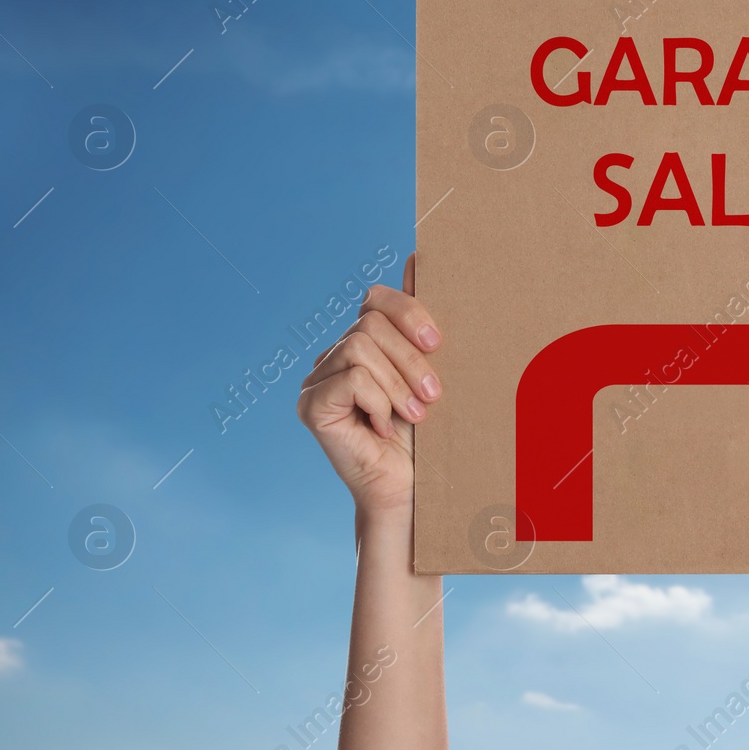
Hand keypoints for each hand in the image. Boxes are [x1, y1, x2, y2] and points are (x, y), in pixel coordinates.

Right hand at [297, 255, 441, 520]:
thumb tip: (418, 256)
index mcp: (362, 344)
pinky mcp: (310, 406)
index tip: (438, 344)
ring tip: (415, 416)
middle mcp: (333, 356)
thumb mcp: (433, 371)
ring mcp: (317, 380)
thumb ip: (421, 322)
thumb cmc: (428, 437)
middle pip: (369, 321)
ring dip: (398, 384)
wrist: (413, 493)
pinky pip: (350, 377)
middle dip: (411, 359)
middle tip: (433, 397)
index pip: (375, 299)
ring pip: (361, 347)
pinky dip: (378, 401)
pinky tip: (385, 428)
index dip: (409, 312)